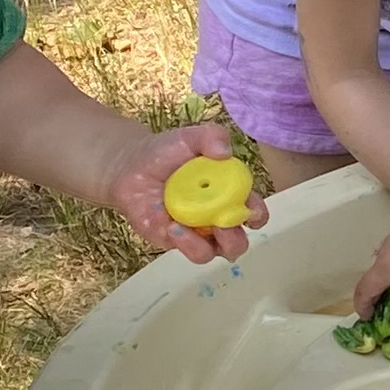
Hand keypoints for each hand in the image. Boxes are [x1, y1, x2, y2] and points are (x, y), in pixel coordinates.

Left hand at [109, 120, 265, 261]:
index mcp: (230, 195)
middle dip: (234, 239)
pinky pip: (183, 250)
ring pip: (212, 253)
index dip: (257, 215)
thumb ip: (211, 136)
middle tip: (221, 225)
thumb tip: (224, 152)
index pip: (253, 212)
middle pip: (238, 242)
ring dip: (202, 246)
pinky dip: (182, 242)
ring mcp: (196, 233)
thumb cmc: (168, 152)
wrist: (132, 165)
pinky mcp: (173, 241)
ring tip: (182, 229)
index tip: (250, 211)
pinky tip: (169, 225)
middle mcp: (217, 218)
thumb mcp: (191, 137)